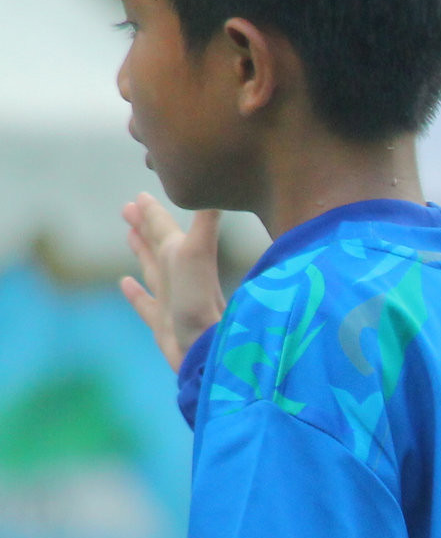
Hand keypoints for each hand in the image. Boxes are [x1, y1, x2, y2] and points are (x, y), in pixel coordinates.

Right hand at [119, 194, 225, 372]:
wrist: (212, 353)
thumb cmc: (202, 304)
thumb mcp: (200, 255)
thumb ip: (206, 223)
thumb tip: (219, 184)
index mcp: (184, 256)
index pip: (164, 226)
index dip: (152, 211)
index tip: (142, 195)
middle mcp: (178, 276)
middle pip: (157, 243)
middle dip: (144, 224)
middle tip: (128, 207)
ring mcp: (172, 300)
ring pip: (152, 269)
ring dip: (140, 251)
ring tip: (129, 234)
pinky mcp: (164, 326)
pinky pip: (146, 305)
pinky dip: (136, 294)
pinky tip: (125, 283)